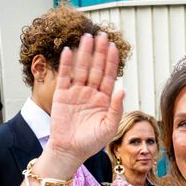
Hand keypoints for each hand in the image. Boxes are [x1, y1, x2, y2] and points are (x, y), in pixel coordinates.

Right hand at [45, 32, 125, 174]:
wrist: (70, 151)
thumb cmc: (91, 143)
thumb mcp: (109, 127)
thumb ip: (116, 108)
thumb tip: (123, 89)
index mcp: (104, 100)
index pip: (109, 76)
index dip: (112, 62)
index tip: (114, 47)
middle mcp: (91, 93)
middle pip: (96, 68)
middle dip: (100, 52)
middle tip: (102, 35)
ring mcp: (76, 93)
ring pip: (82, 68)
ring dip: (85, 53)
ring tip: (87, 37)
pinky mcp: (62, 95)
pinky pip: (65, 76)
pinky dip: (66, 64)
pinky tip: (68, 50)